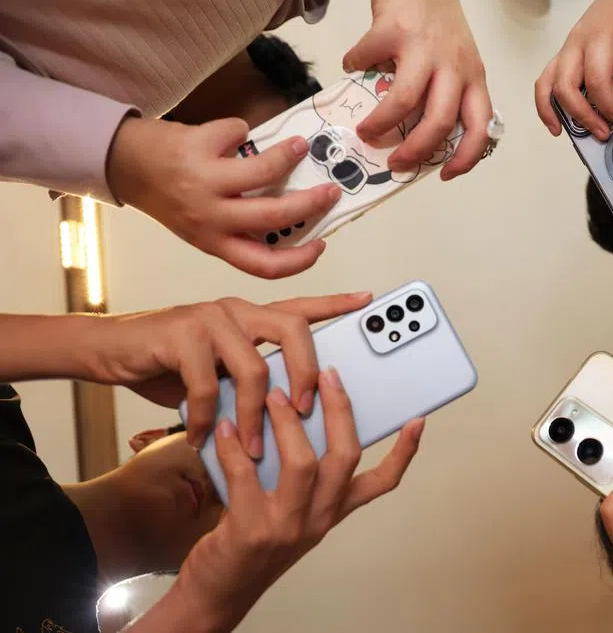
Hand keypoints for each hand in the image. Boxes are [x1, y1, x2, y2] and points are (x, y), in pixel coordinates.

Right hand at [85, 292, 372, 457]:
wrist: (109, 351)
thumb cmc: (169, 364)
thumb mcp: (220, 372)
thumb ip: (253, 379)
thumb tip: (292, 413)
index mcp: (252, 317)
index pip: (301, 308)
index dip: (335, 303)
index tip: (366, 301)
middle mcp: (238, 310)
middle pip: (294, 330)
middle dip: (306, 374)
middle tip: (305, 411)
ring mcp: (211, 318)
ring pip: (255, 367)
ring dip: (257, 416)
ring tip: (255, 448)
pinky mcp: (181, 334)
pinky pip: (208, 385)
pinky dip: (209, 420)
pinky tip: (203, 438)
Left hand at [108, 117, 340, 278]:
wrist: (122, 164)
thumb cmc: (169, 196)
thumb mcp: (204, 224)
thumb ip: (240, 224)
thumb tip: (294, 207)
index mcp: (214, 242)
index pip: (263, 266)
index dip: (299, 260)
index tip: (321, 245)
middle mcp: (210, 218)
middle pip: (274, 217)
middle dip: (310, 202)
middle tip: (330, 190)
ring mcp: (203, 183)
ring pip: (262, 171)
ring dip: (287, 155)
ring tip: (299, 146)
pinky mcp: (196, 148)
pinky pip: (235, 133)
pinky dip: (240, 130)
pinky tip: (236, 132)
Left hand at [173, 370, 423, 631]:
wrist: (218, 595)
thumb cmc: (250, 548)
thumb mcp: (290, 513)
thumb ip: (299, 475)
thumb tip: (294, 417)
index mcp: (331, 512)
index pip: (381, 483)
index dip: (403, 453)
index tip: (417, 421)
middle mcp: (317, 520)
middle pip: (345, 458)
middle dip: (340, 411)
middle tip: (327, 376)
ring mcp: (288, 527)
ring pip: (303, 464)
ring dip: (288, 424)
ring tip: (274, 395)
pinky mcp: (252, 531)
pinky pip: (246, 477)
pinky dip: (234, 448)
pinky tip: (226, 428)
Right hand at [343, 0, 492, 179]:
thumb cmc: (439, 29)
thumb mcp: (458, 63)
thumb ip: (446, 95)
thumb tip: (415, 140)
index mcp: (473, 78)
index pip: (480, 126)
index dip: (465, 158)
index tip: (444, 174)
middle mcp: (454, 66)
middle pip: (439, 121)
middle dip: (415, 151)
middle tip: (395, 163)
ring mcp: (423, 48)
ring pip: (404, 101)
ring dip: (380, 124)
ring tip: (366, 132)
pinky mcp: (392, 30)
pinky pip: (366, 60)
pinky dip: (353, 68)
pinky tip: (353, 69)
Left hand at [535, 0, 612, 140]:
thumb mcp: (608, 43)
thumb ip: (607, 71)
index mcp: (573, 48)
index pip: (546, 82)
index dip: (546, 110)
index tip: (558, 131)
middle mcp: (581, 41)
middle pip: (565, 89)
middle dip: (582, 119)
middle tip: (602, 135)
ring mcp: (604, 33)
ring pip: (596, 82)